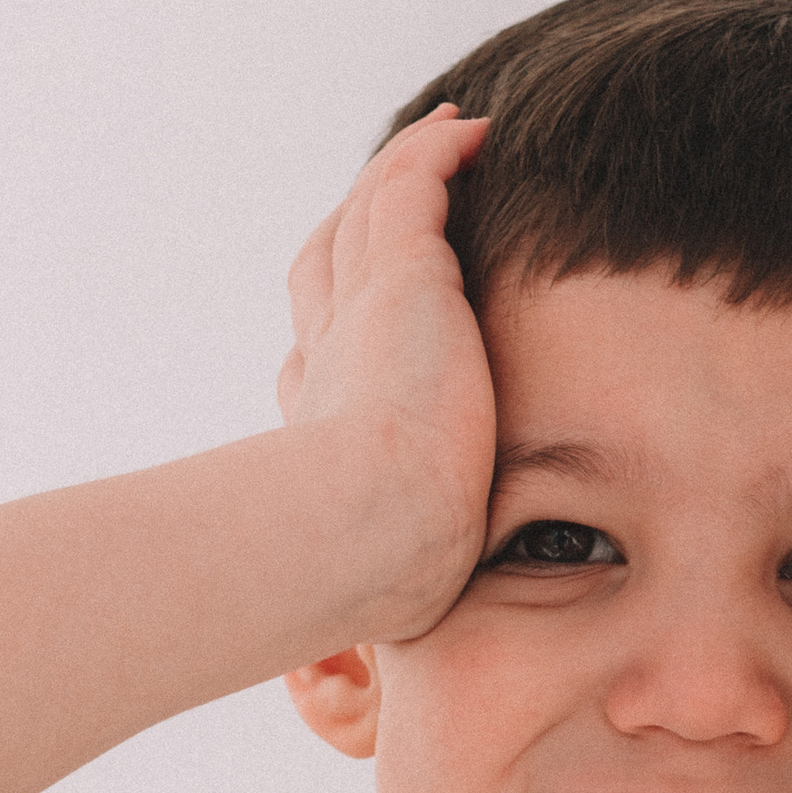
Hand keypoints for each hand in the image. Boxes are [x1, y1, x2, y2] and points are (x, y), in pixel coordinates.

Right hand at [277, 106, 496, 640]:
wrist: (370, 534)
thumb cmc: (379, 576)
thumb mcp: (394, 574)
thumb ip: (403, 576)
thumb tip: (384, 659)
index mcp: (325, 419)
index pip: (321, 350)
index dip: (334, 322)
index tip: (358, 313)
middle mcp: (330, 354)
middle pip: (330, 268)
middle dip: (357, 230)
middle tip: (393, 199)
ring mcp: (360, 310)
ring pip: (368, 219)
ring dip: (400, 174)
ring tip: (443, 138)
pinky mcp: (400, 277)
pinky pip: (411, 191)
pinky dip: (433, 156)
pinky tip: (470, 133)